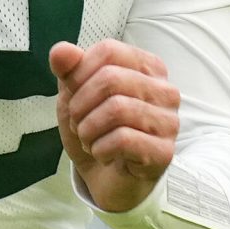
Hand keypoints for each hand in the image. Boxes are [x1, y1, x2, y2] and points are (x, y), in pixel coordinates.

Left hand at [48, 39, 179, 212]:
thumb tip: (60, 50)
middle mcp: (165, 90)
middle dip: (80, 104)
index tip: (73, 95)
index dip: (79, 73)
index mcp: (147, 67)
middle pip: (110, 79)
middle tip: (77, 123)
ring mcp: (169, 121)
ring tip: (89, 139)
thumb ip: (68, 69)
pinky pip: (123, 140)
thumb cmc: (96, 130)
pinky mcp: (163, 152)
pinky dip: (100, 148)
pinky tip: (102, 154)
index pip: (108, 51)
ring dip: (88, 129)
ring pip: (117, 109)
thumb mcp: (75, 95)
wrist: (106, 178)